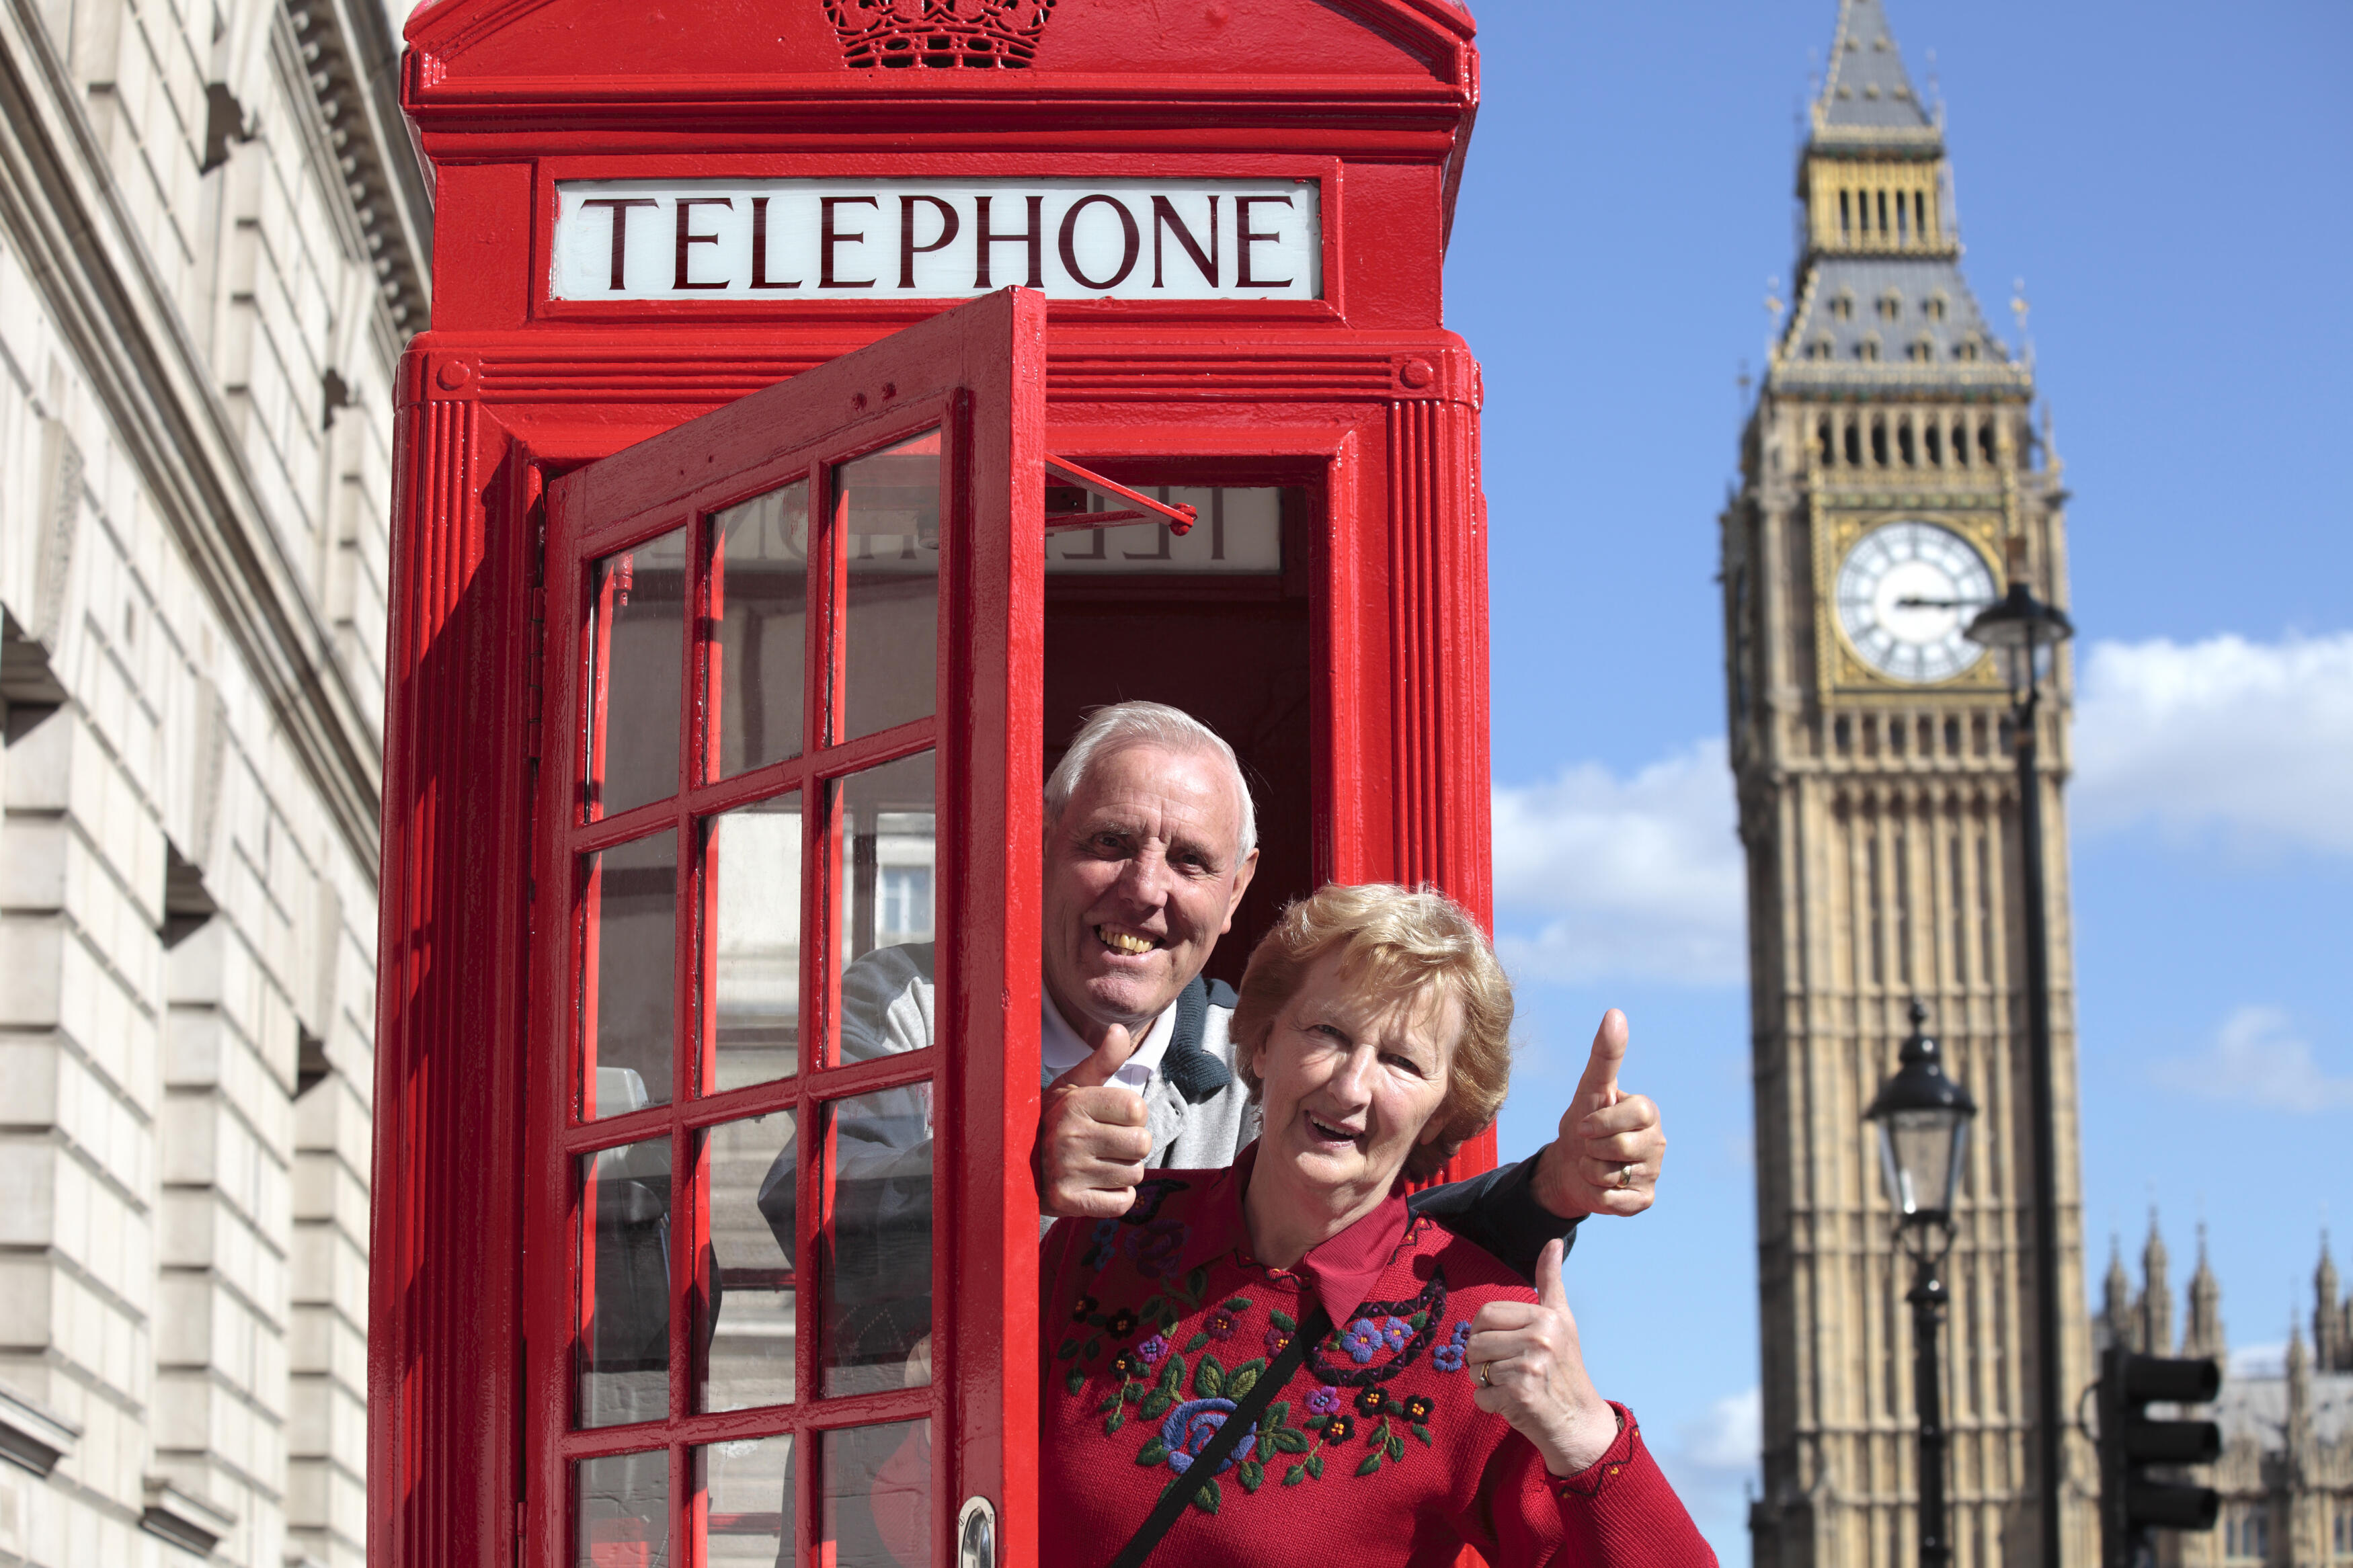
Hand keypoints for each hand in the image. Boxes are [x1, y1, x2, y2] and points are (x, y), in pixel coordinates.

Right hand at [1034, 1025, 1153, 1217]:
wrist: (1015, 1161)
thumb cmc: (1053, 1120)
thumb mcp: (1073, 1086)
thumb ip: (1103, 1060)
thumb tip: (1120, 1030)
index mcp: (1075, 1105)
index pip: (1137, 1109)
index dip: (1132, 1115)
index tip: (1111, 1119)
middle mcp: (1070, 1137)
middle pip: (1142, 1144)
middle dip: (1132, 1145)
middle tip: (1110, 1144)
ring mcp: (1068, 1172)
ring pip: (1134, 1174)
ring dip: (1123, 1171)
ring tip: (1100, 1163)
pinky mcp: (1068, 1202)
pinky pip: (1121, 1203)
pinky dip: (1116, 1197)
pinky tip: (1097, 1185)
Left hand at [1466, 1239, 1619, 1475]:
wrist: (1579, 1423)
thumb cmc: (1565, 1369)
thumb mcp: (1561, 1320)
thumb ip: (1551, 1282)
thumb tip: (1553, 1241)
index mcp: (1546, 1317)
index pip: (1486, 1314)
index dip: (1486, 1332)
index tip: (1505, 1346)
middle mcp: (1540, 1338)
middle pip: (1475, 1340)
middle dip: (1482, 1359)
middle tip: (1508, 1370)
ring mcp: (1530, 1367)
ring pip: (1475, 1368)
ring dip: (1485, 1382)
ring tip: (1512, 1385)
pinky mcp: (1520, 1395)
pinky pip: (1480, 1395)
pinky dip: (1490, 1404)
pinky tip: (1514, 1405)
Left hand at [1531, 1008, 1663, 1218]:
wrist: (1568, 1165)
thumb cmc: (1582, 1121)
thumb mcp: (1590, 1088)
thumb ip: (1605, 1055)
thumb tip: (1616, 1013)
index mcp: (1648, 1112)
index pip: (1635, 1113)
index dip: (1603, 1121)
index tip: (1585, 1124)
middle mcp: (1657, 1142)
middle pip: (1624, 1147)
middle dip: (1593, 1147)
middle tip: (1589, 1145)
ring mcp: (1654, 1172)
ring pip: (1615, 1176)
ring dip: (1591, 1170)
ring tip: (1593, 1163)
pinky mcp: (1644, 1200)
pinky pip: (1615, 1201)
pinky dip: (1596, 1194)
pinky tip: (1599, 1185)